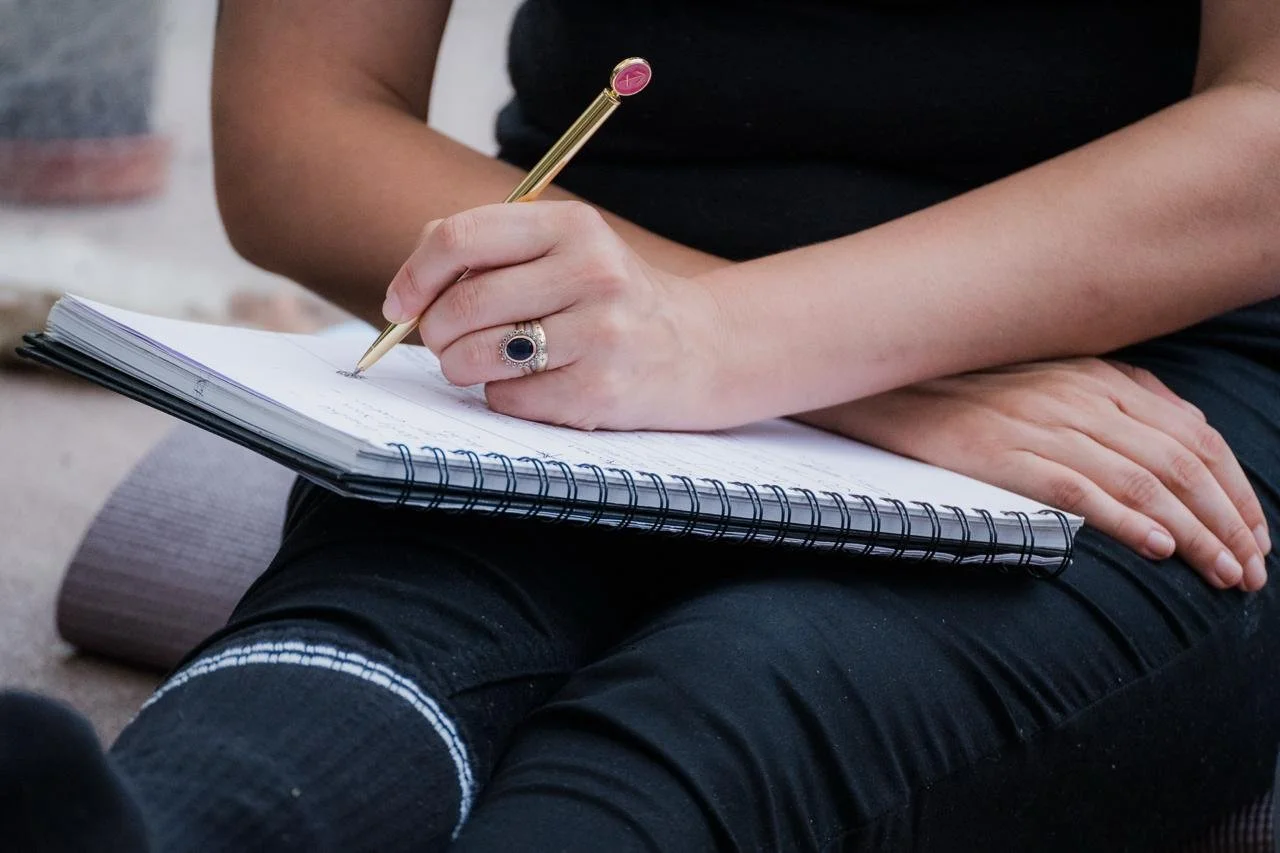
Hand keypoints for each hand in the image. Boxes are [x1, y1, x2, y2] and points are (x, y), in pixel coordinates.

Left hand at [382, 201, 724, 430]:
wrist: (698, 348)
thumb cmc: (610, 299)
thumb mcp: (566, 249)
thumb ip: (493, 249)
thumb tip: (411, 286)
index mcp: (573, 225)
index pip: (461, 238)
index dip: (415, 275)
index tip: (402, 303)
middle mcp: (591, 273)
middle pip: (464, 304)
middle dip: (436, 331)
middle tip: (444, 341)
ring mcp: (600, 334)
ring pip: (478, 356)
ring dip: (461, 367)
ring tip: (482, 363)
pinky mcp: (599, 391)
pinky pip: (507, 400)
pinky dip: (502, 397)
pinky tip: (531, 385)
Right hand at [802, 358, 1269, 590]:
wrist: (886, 384)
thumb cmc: (965, 392)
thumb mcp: (1046, 382)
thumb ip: (1105, 401)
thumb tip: (1169, 438)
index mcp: (1097, 377)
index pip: (1194, 434)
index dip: (1235, 488)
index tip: (1255, 532)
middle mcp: (1081, 395)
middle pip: (1182, 461)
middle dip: (1230, 520)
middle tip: (1251, 570)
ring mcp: (1043, 423)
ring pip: (1145, 479)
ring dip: (1196, 532)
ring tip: (1223, 573)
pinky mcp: (1003, 453)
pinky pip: (1080, 488)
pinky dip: (1127, 520)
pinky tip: (1158, 549)